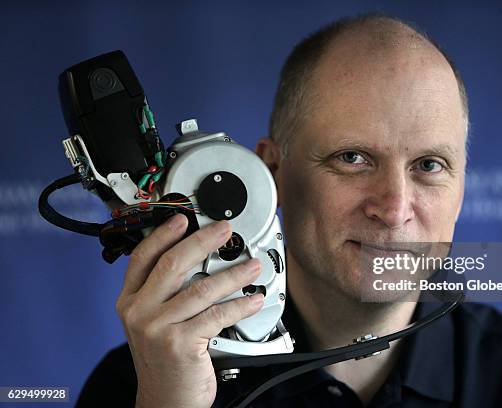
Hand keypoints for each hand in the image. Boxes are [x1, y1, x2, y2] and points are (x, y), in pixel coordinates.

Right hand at [115, 214, 262, 407]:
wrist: (165, 401)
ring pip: (202, 289)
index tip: (182, 218)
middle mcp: (140, 312)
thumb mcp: (152, 323)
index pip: (143, 258)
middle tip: (224, 230)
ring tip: (252, 265)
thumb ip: (162, 293)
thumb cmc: (165, 360)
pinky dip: (240, 305)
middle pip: (173, 264)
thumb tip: (194, 259)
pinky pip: (217, 315)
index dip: (163, 235)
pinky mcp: (180, 344)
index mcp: (131, 302)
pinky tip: (254, 299)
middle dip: (203, 241)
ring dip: (233, 274)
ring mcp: (158, 328)